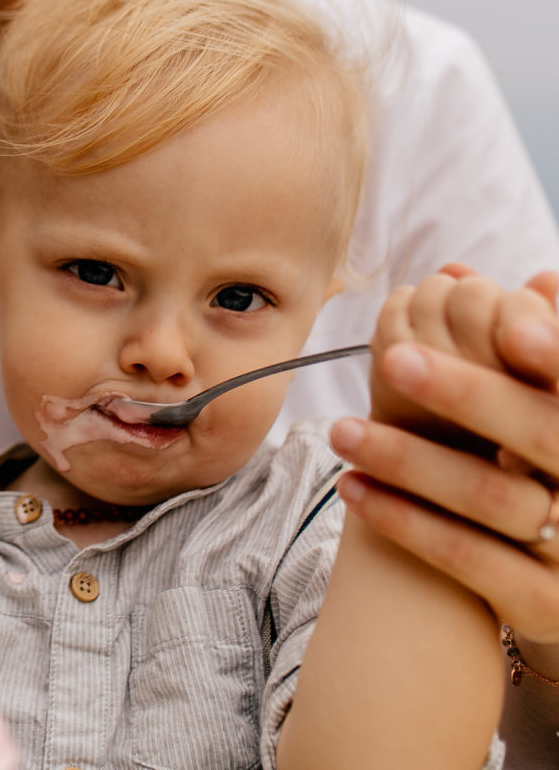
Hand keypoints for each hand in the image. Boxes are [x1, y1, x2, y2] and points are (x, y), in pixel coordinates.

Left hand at [331, 269, 558, 655]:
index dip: (555, 356)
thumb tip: (475, 275)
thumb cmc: (545, 471)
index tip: (510, 329)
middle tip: (395, 358)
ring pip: (496, 498)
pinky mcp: (545, 605)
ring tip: (341, 430)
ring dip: (411, 460)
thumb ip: (523, 341)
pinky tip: (352, 488)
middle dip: (468, 393)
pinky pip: (474, 562)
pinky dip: (407, 523)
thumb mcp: (543, 405)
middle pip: (542, 433)